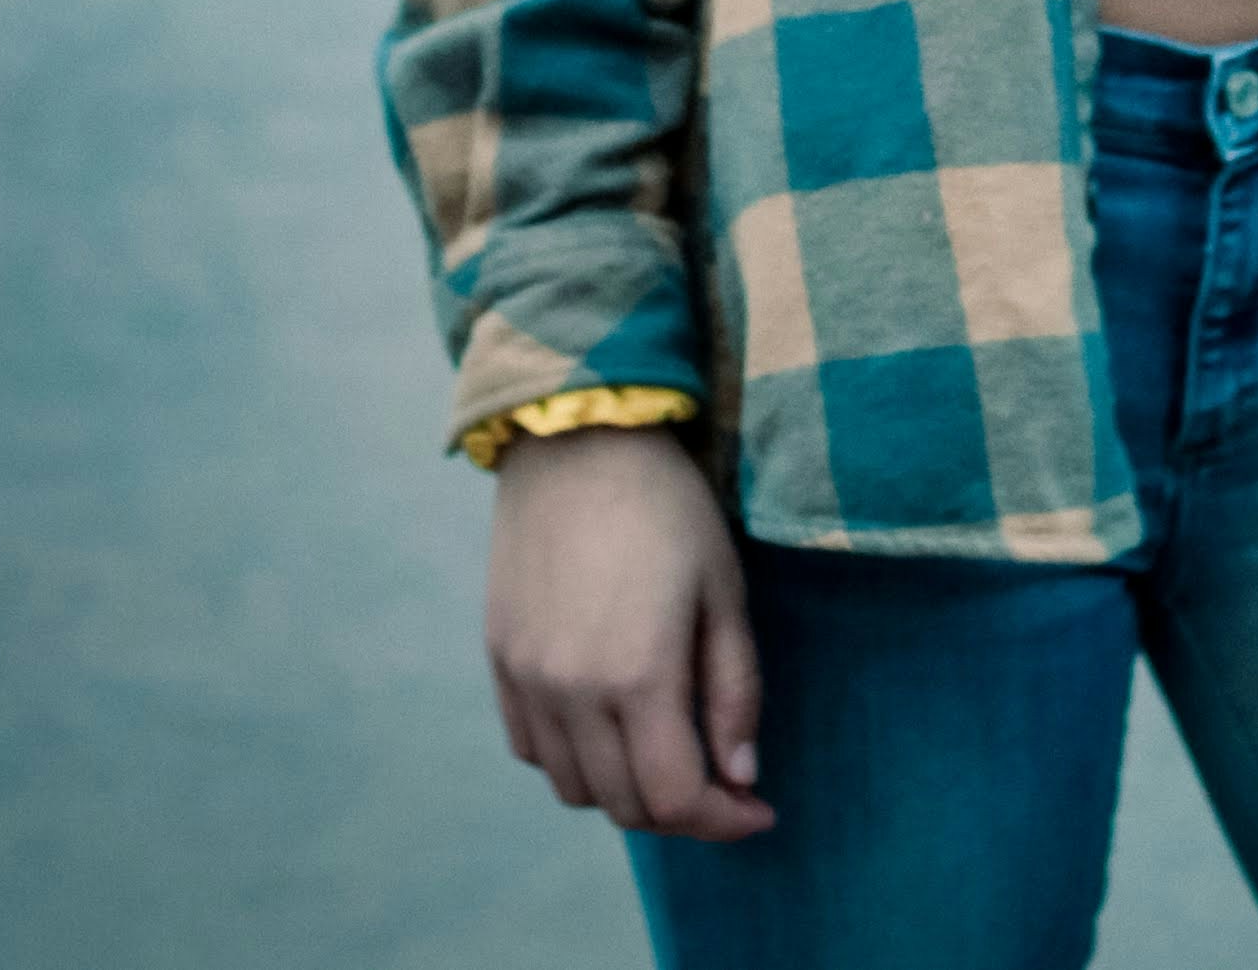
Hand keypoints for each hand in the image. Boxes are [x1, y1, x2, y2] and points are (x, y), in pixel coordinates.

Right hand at [484, 429, 773, 840]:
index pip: (677, 799)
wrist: (577, 437)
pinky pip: (532, 750)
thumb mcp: (724, 589)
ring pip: (574, 788)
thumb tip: (741, 776)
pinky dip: (573, 759)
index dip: (723, 820)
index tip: (758, 809)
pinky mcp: (499, 661)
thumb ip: (735, 691)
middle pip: (625, 806)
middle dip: (681, 809)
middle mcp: (573, 693)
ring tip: (663, 747)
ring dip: (624, 788)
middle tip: (719, 779)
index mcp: (638, 676)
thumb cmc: (667, 505)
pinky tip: (606, 722)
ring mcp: (528, 681)